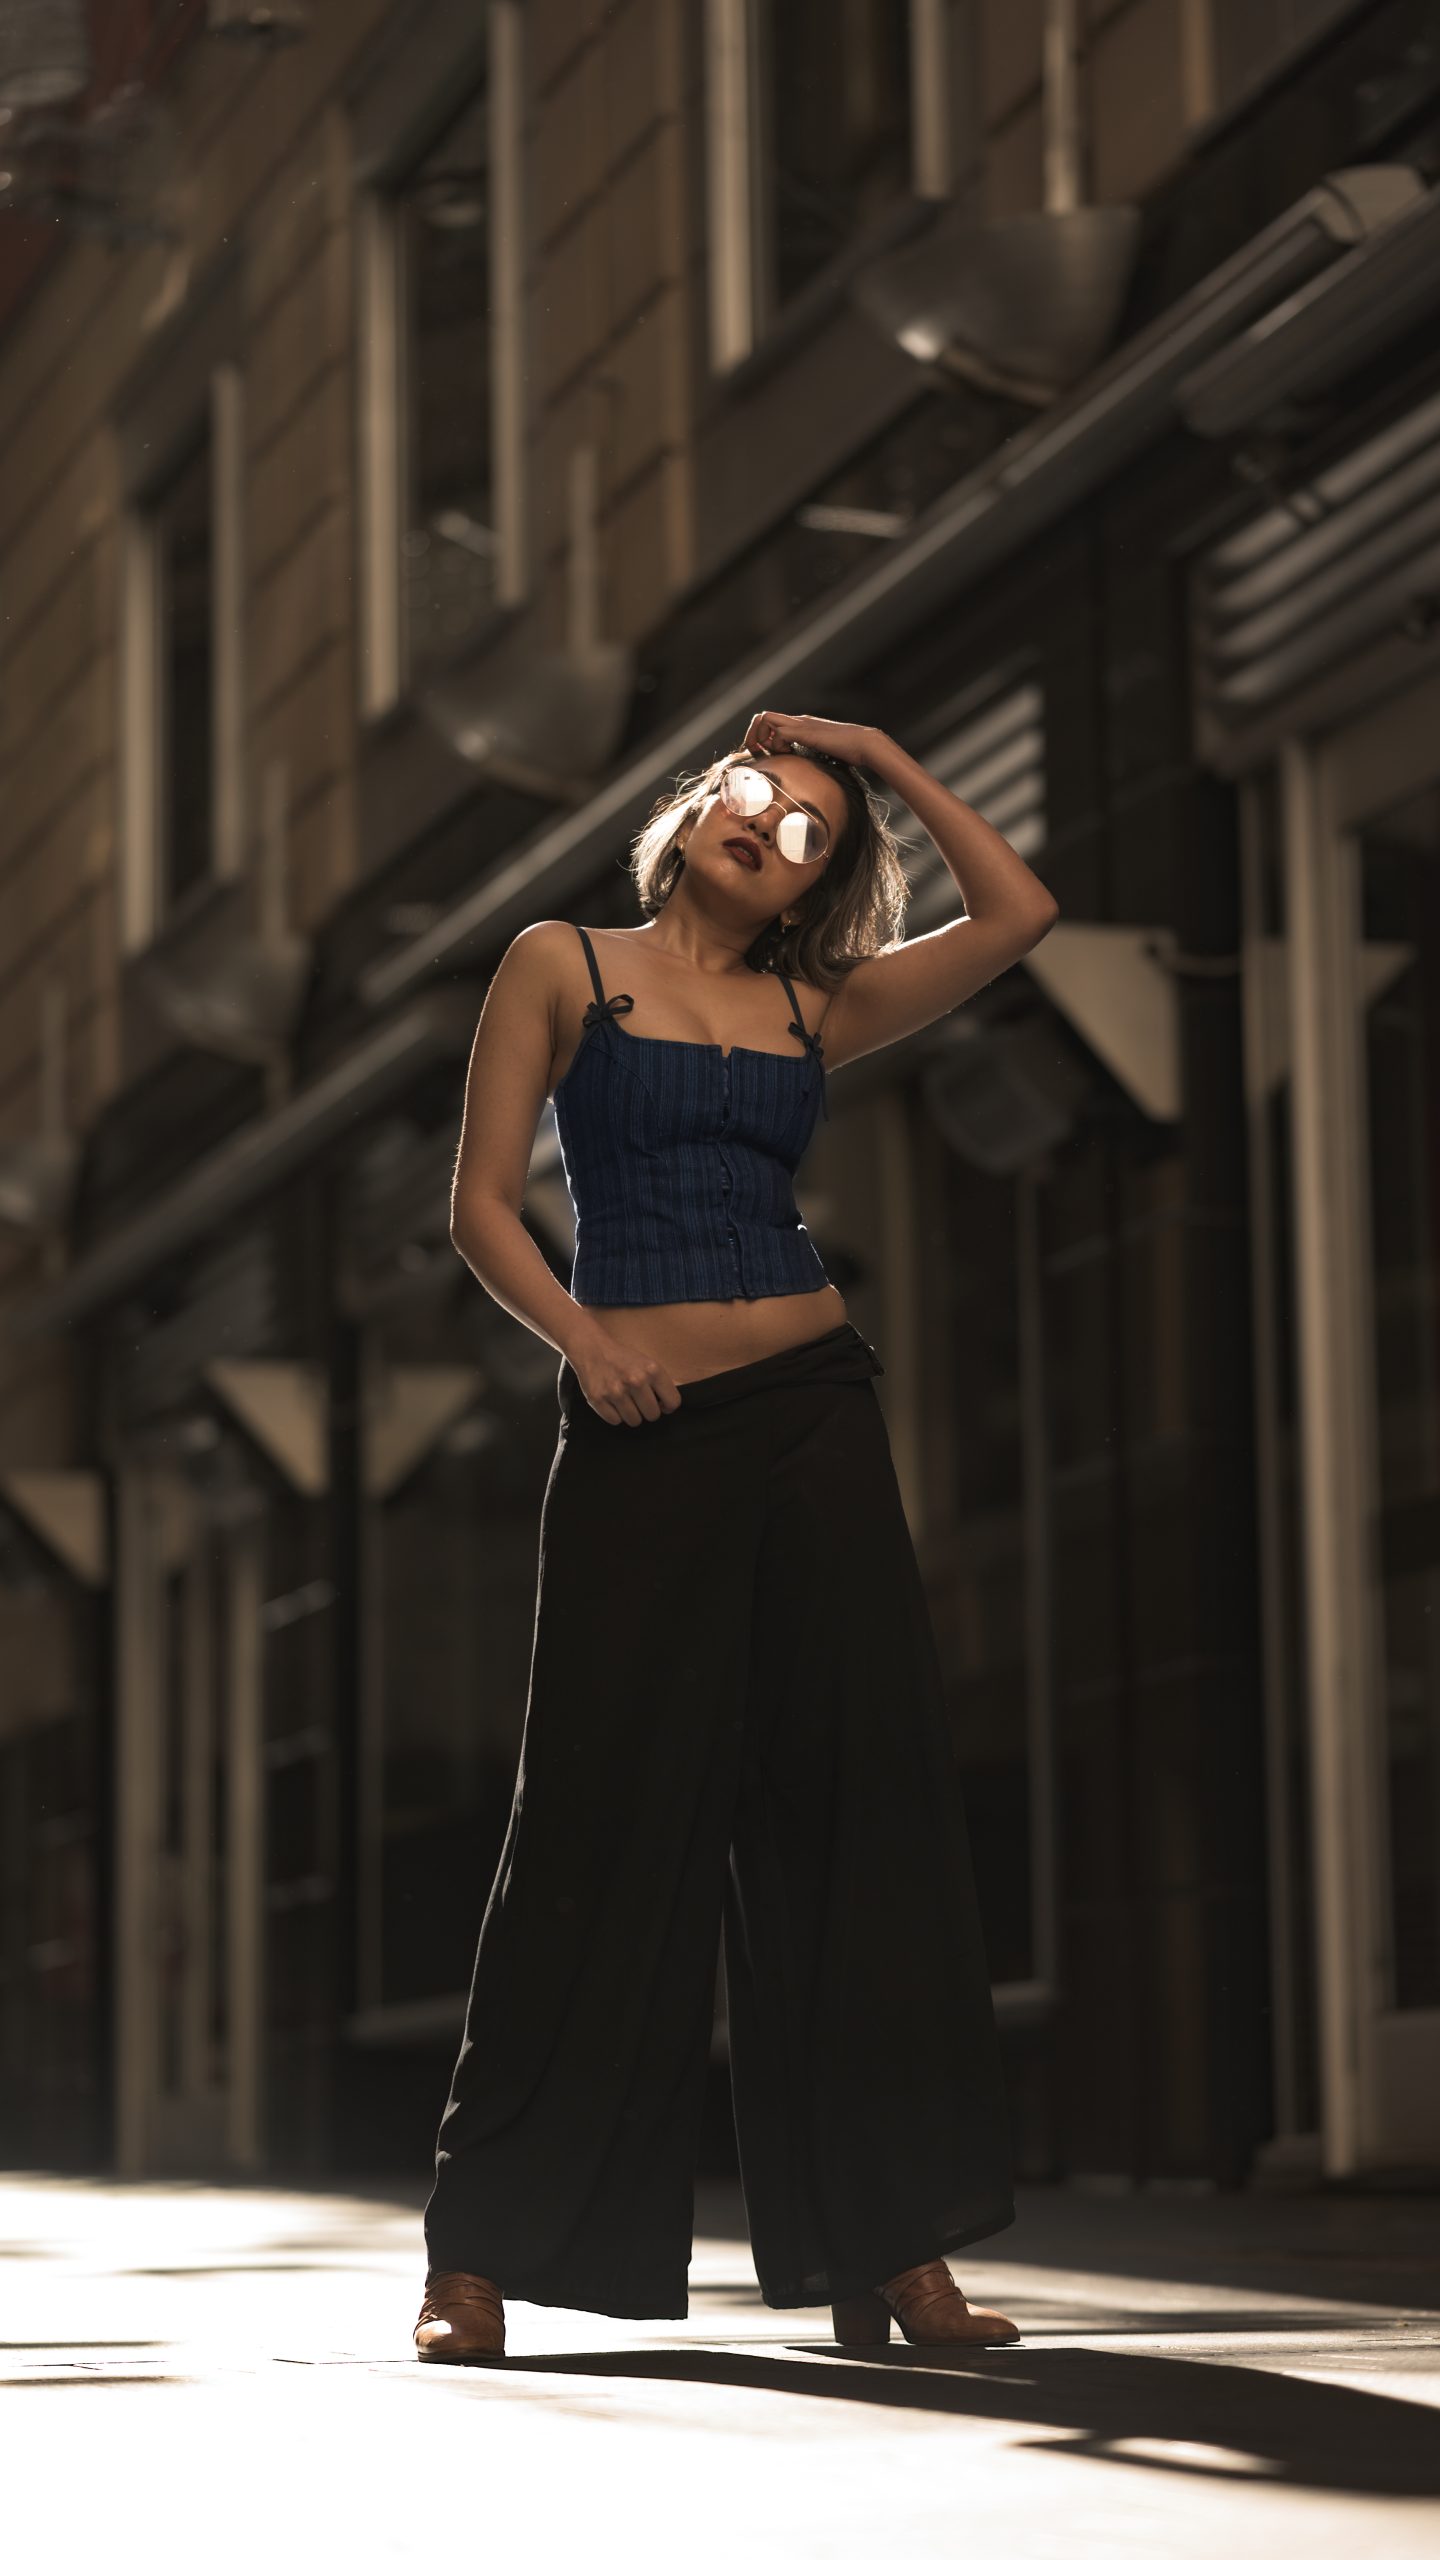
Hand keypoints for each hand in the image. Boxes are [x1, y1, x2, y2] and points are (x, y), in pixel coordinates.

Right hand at [574, 1331, 682, 1426]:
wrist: (592, 1349)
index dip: (667, 1406)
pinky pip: (615, 1421)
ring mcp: (616, 1392)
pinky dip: (615, 1415)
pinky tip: (613, 1402)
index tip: (661, 1403)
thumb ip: (660, 1383)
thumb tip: (670, 1405)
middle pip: (653, 1415)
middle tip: (640, 1402)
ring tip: (626, 1401)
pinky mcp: (598, 1400)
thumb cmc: (622, 1358)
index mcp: (652, 1370)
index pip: (672, 1402)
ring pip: (634, 1421)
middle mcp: (635, 1381)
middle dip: (648, 1410)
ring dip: (631, 1414)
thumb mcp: (648, 1363)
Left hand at [741, 709, 884, 767]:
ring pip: (765, 719)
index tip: (767, 754)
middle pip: (763, 716)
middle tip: (763, 753)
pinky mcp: (805, 732)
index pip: (771, 722)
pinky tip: (789, 755)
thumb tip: (807, 773)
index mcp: (802, 725)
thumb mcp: (824, 752)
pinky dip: (777, 745)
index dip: (763, 737)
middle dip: (755, 736)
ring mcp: (801, 724)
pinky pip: (779, 733)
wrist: (864, 744)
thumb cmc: (849, 752)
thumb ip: (813, 755)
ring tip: (773, 753)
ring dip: (763, 738)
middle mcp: (798, 721)